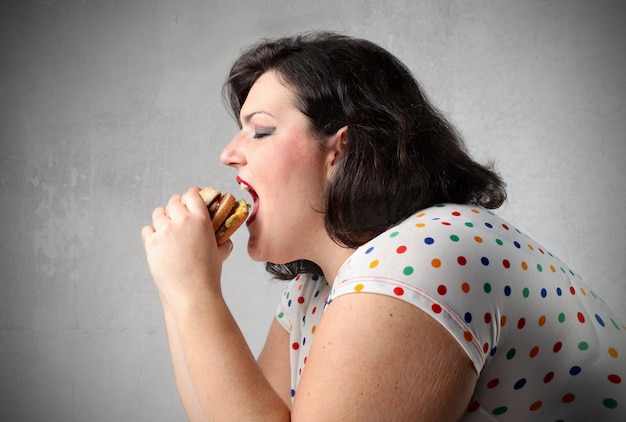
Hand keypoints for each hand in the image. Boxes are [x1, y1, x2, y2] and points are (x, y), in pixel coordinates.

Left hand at [141, 187, 232, 308]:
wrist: (192, 293)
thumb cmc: (207, 275)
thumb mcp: (220, 252)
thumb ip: (222, 240)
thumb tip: (226, 237)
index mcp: (200, 220)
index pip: (192, 194)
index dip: (191, 194)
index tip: (190, 198)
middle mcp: (181, 221)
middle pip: (173, 201)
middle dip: (176, 206)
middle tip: (177, 215)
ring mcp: (164, 231)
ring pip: (158, 213)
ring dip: (163, 219)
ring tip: (168, 230)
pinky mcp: (151, 243)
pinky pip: (147, 230)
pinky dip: (152, 234)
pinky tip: (159, 242)